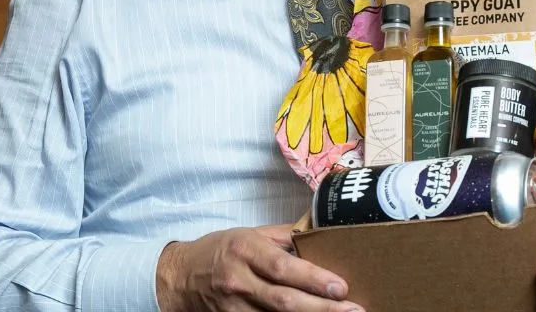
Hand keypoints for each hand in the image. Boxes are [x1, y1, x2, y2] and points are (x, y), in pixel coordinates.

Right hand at [156, 224, 361, 311]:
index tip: (340, 286)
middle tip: (355, 311)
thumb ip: (285, 236)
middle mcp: (238, 281)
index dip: (312, 278)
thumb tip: (321, 232)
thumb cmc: (221, 251)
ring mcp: (233, 309)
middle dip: (323, 309)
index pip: (282, 267)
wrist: (179, 278)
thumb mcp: (250, 233)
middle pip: (285, 301)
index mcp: (245, 251)